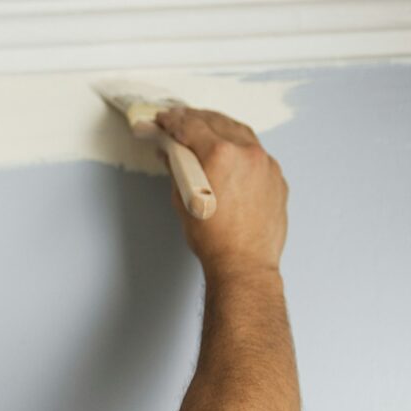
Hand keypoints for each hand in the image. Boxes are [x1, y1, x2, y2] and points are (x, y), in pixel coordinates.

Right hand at [155, 108, 288, 277]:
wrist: (243, 262)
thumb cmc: (213, 238)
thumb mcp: (182, 200)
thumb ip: (178, 170)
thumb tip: (173, 155)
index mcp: (220, 154)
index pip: (191, 125)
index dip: (173, 120)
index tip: (164, 120)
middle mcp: (246, 152)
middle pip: (217, 122)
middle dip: (195, 119)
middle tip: (179, 120)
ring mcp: (265, 163)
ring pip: (240, 133)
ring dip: (220, 128)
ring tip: (205, 130)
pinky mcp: (275, 177)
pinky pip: (256, 152)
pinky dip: (239, 147)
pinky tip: (229, 153)